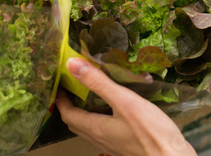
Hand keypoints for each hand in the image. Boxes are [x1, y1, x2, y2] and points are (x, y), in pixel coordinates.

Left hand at [56, 58, 196, 155]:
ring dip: (86, 113)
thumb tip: (72, 65)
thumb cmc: (149, 130)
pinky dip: (101, 119)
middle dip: (71, 106)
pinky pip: (105, 132)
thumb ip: (99, 83)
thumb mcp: (124, 101)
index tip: (61, 83)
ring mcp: (112, 144)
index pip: (68, 114)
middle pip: (76, 124)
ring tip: (92, 96)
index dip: (61, 99)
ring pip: (90, 129)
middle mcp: (100, 138)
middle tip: (74, 88)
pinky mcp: (125, 146)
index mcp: (96, 127)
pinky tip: (115, 110)